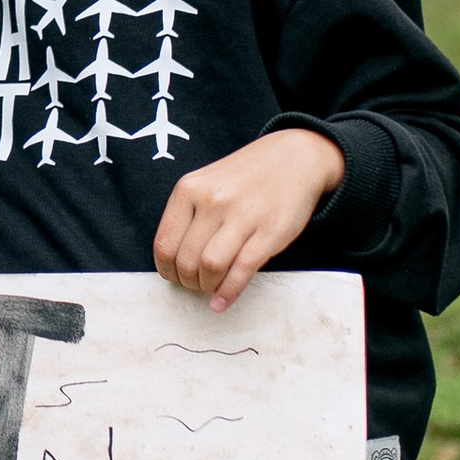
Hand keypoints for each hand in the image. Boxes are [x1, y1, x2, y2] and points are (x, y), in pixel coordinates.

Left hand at [152, 127, 344, 312]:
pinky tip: (222, 301)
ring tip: (211, 286)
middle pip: (186, 260)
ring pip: (210, 266)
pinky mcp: (271, 231)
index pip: (165, 243)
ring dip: (206, 287)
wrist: (294, 158)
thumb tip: (173, 262)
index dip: (167, 269)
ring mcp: (243, 215)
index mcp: (190, 188)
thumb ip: (188, 215)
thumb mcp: (207, 183)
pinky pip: (242, 271)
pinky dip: (228, 293)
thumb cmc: (245, 176)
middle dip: (188, 281)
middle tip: (196, 284)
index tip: (174, 276)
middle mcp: (213, 200)